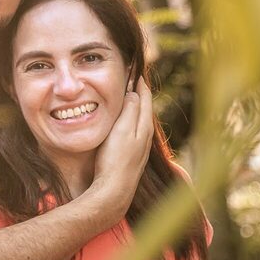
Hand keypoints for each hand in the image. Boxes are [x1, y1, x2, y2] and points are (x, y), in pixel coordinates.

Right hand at [89, 77, 153, 223]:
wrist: (114, 191)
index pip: (145, 98)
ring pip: (141, 119)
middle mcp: (145, 135)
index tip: (135, 69)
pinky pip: (135, 130)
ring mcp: (140, 146)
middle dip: (140, 92)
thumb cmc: (114, 160)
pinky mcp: (133, 155)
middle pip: (145, 107)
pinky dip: (131, 119)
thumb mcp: (121, 130)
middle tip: (133, 77)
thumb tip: (135, 92)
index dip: (140, 82)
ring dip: (136, 106)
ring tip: (129, 95)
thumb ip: (129, 110)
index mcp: (144, 126)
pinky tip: (125, 122)